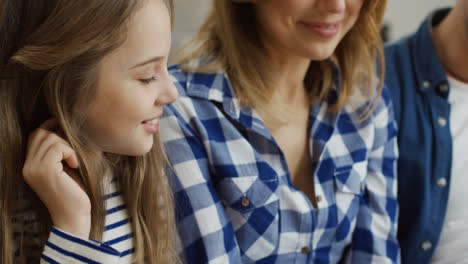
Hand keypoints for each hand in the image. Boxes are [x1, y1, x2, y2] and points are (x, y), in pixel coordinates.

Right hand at [22, 119, 90, 238]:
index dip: (50, 127)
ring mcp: (33, 169)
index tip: (67, 131)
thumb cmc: (75, 193)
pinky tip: (75, 166)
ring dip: (68, 146)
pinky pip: (57, 147)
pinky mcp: (44, 171)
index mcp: (30, 165)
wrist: (74, 217)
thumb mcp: (65, 167)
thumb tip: (64, 127)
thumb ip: (61, 151)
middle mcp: (27, 166)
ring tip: (75, 162)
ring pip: (50, 138)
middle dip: (61, 136)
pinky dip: (70, 152)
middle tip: (74, 151)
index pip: (35, 135)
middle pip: (41, 133)